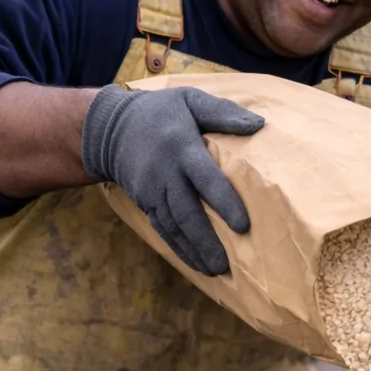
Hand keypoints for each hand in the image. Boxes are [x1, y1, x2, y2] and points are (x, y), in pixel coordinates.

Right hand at [81, 85, 262, 275]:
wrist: (111, 126)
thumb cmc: (162, 111)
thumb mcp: (190, 100)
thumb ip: (223, 113)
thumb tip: (259, 125)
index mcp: (182, 148)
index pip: (206, 179)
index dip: (224, 203)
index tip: (243, 226)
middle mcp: (165, 174)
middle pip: (187, 212)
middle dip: (206, 241)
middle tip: (225, 265)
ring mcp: (152, 191)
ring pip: (174, 226)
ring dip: (194, 251)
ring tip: (216, 271)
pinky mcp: (145, 203)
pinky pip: (163, 230)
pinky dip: (179, 249)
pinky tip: (196, 265)